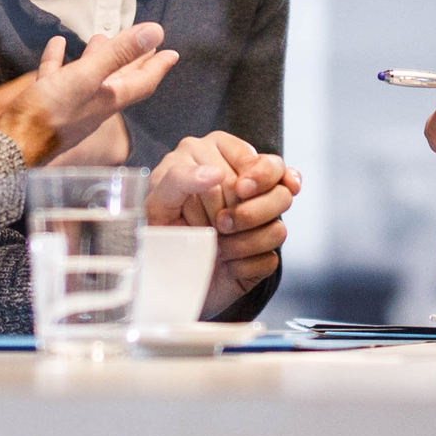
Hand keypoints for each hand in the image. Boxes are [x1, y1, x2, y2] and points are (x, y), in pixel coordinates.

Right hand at [0, 26, 178, 165]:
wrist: (12, 144)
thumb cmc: (50, 113)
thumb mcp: (87, 77)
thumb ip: (120, 54)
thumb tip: (156, 33)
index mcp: (108, 99)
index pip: (142, 81)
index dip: (158, 66)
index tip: (172, 53)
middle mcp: (93, 104)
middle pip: (119, 78)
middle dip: (133, 60)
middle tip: (146, 46)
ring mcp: (70, 105)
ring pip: (88, 76)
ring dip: (97, 57)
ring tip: (100, 38)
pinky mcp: (46, 104)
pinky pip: (56, 77)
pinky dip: (58, 60)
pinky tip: (57, 45)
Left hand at [148, 132, 298, 315]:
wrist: (163, 275)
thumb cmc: (157, 230)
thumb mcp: (156, 202)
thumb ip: (180, 178)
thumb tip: (215, 173)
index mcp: (217, 159)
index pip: (257, 161)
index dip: (254, 177)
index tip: (241, 191)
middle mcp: (243, 188)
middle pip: (279, 190)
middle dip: (249, 212)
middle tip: (221, 224)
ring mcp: (257, 222)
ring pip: (279, 227)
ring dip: (245, 241)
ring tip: (218, 246)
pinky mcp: (260, 253)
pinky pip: (270, 258)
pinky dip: (245, 265)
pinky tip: (226, 264)